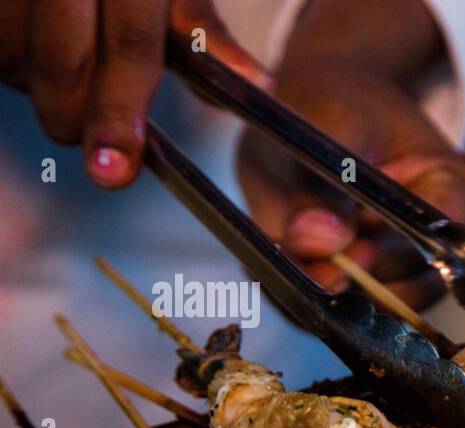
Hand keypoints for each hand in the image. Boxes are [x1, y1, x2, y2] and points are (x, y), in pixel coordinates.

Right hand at [0, 0, 266, 187]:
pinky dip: (15, 67)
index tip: (115, 172)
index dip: (120, 112)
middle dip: (75, 117)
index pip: (130, 46)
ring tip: (65, 78)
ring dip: (39, 89)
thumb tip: (257, 86)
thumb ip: (202, 34)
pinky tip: (35, 57)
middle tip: (97, 144)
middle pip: (62, 63)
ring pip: (15, 59)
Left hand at [238, 0, 464, 311]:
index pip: (450, 240)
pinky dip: (298, 295)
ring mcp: (403, 276)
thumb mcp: (327, 122)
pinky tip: (276, 258)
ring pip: (371, 311)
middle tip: (304, 245)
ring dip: (321, 287)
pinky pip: (332, 316)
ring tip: (284, 244)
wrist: (311, 110)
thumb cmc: (335, 102)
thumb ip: (324, 184)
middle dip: (353, 273)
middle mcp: (441, 246)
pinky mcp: (362, 294)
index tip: (354, 250)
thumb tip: (319, 240)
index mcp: (456, 192)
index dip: (401, 251)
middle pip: (409, 285)